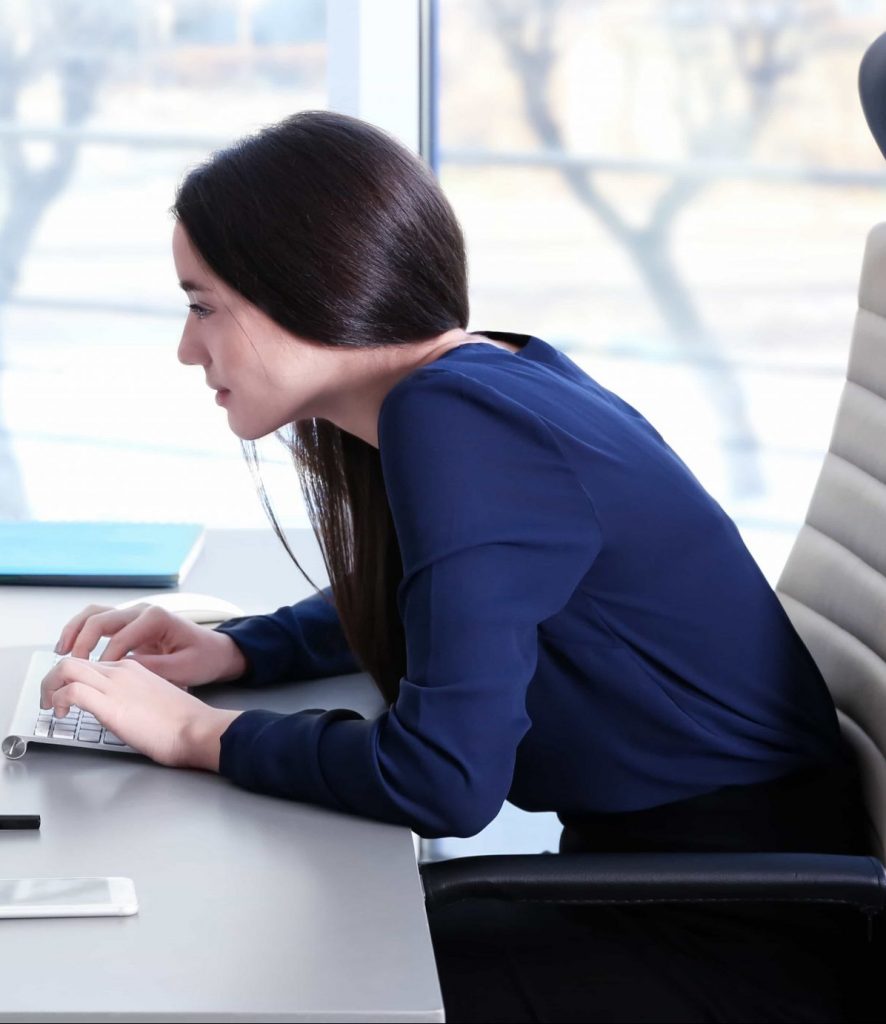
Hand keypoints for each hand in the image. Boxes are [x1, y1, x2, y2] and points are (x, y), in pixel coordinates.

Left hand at [39, 657, 241, 769]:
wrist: (197, 728)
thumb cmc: (184, 722)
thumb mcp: (155, 700)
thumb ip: (136, 698)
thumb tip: (123, 710)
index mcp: (134, 668)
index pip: (92, 664)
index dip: (73, 678)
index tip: (68, 694)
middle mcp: (121, 671)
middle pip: (72, 660)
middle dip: (52, 679)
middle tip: (51, 698)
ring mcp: (115, 685)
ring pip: (66, 668)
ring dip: (50, 686)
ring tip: (51, 705)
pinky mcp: (110, 704)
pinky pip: (71, 691)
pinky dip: (58, 699)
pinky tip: (62, 713)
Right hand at [54, 603, 247, 687]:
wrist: (216, 652)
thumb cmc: (203, 659)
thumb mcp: (183, 669)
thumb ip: (153, 669)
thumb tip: (123, 670)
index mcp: (157, 619)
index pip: (120, 638)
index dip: (105, 660)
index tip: (96, 679)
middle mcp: (143, 611)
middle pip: (101, 619)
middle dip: (81, 642)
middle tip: (69, 666)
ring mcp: (135, 615)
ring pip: (95, 614)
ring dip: (75, 631)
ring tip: (61, 652)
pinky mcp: (129, 624)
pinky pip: (99, 622)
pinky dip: (82, 632)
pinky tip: (71, 648)